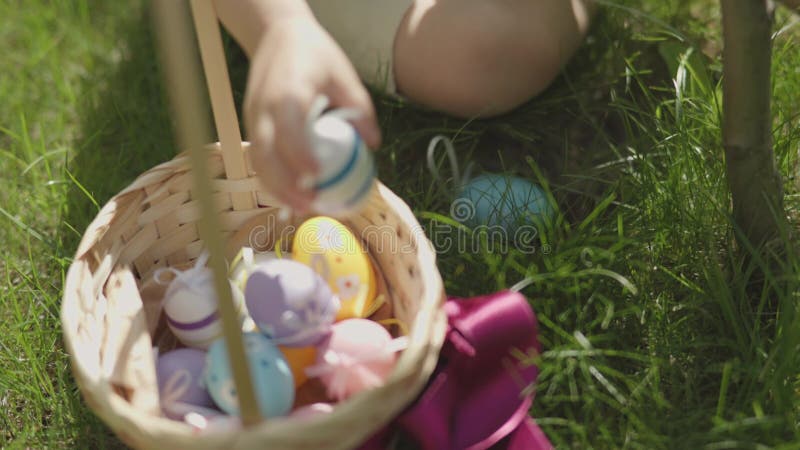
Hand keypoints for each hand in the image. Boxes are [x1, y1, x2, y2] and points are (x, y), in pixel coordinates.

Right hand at [244, 17, 380, 211]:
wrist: (276, 37)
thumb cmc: (315, 55)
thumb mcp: (345, 75)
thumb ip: (360, 109)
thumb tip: (372, 144)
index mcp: (288, 91)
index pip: (289, 128)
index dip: (299, 154)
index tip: (317, 176)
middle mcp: (264, 107)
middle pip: (265, 152)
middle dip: (285, 183)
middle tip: (311, 205)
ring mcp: (253, 118)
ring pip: (258, 161)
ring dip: (277, 188)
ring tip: (303, 208)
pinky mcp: (251, 126)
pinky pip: (258, 158)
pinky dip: (272, 180)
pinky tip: (293, 196)